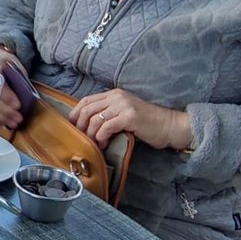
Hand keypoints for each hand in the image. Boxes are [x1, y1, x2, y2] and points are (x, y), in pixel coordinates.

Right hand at [0, 46, 26, 130]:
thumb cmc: (4, 61)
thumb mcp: (14, 64)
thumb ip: (20, 77)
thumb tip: (26, 94)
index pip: (0, 85)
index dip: (9, 97)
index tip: (17, 105)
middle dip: (7, 112)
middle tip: (18, 118)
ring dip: (2, 118)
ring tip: (14, 123)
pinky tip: (3, 123)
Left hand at [68, 88, 191, 149]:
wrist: (169, 126)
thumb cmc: (146, 124)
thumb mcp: (124, 114)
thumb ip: (108, 114)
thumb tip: (85, 126)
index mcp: (114, 94)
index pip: (86, 101)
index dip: (75, 114)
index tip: (71, 127)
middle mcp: (117, 96)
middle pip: (87, 110)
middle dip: (80, 127)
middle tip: (80, 140)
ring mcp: (123, 105)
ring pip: (95, 120)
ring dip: (91, 135)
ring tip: (95, 145)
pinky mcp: (129, 116)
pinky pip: (106, 127)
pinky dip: (101, 138)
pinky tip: (104, 144)